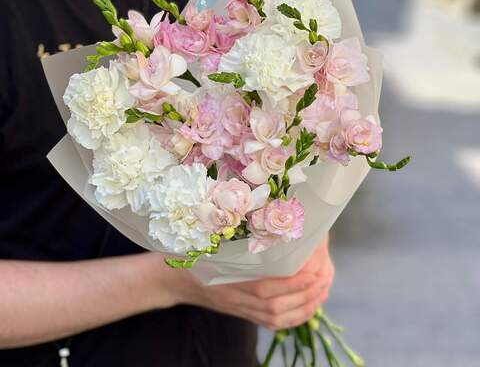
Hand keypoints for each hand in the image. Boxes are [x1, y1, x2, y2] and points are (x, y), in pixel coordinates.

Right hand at [178, 240, 334, 329]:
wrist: (177, 280)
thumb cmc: (197, 254)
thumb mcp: (216, 240)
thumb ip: (242, 233)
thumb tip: (275, 212)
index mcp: (236, 279)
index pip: (278, 282)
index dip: (301, 270)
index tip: (316, 255)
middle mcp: (244, 300)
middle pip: (286, 300)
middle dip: (312, 286)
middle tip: (327, 269)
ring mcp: (247, 311)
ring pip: (286, 315)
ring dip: (310, 301)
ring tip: (325, 284)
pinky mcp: (249, 317)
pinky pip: (279, 323)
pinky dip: (299, 316)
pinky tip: (312, 303)